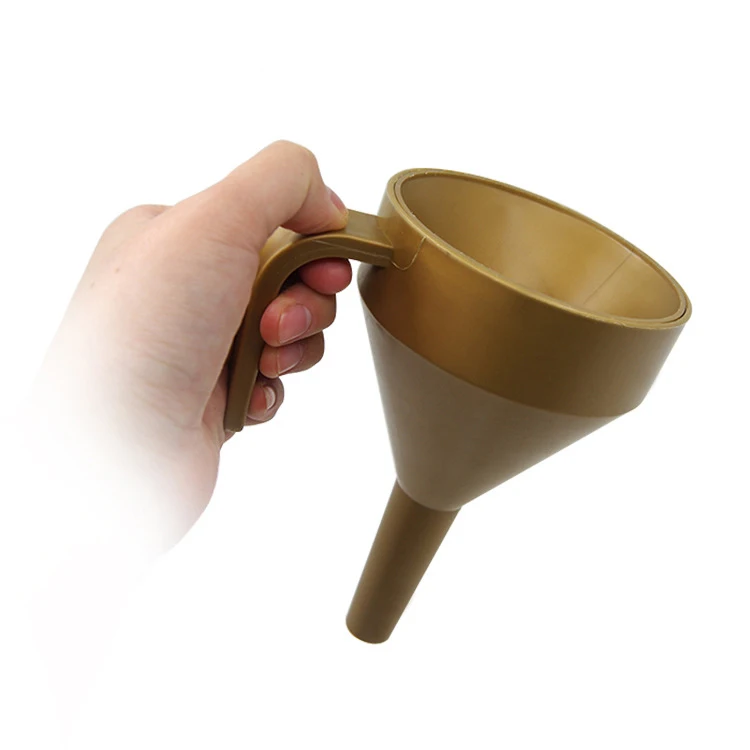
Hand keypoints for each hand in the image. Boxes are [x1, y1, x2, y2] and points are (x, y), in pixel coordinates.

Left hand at [36, 141, 350, 538]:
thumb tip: (327, 204)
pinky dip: (273, 387)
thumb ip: (283, 180)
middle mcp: (187, 287)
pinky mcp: (216, 394)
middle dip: (305, 302)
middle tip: (280, 322)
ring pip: (291, 332)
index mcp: (174, 235)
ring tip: (263, 362)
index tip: (325, 268)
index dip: (312, 243)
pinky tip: (245, 395)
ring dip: (294, 347)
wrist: (118, 448)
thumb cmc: (145, 333)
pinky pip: (276, 380)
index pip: (270, 219)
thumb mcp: (215, 218)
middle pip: (290, 278)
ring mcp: (202, 343)